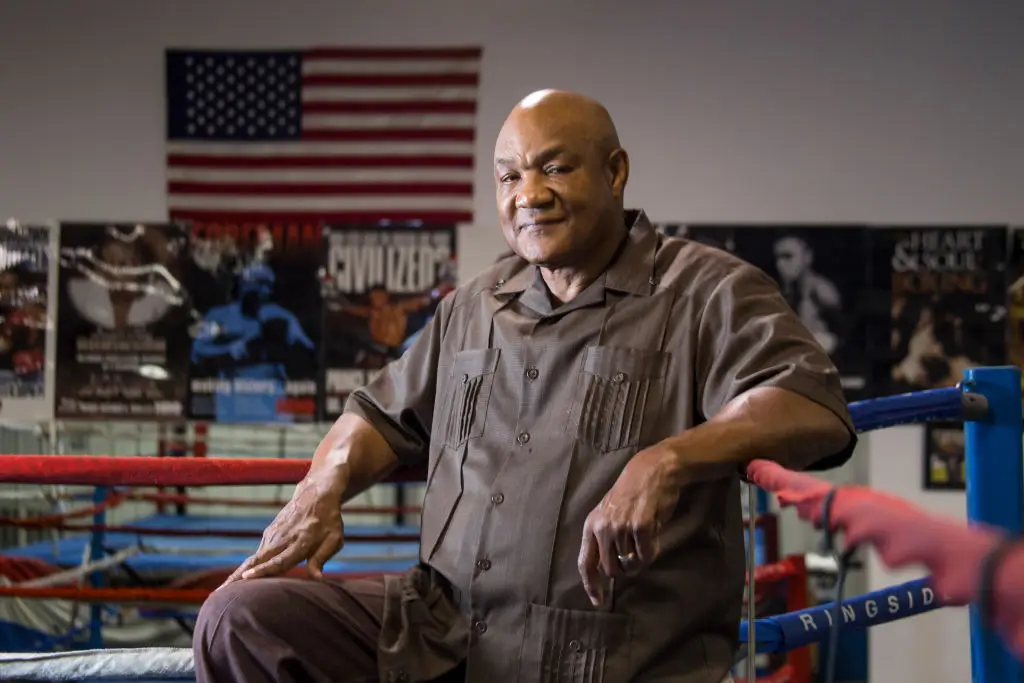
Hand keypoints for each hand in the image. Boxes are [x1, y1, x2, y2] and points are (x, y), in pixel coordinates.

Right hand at [220, 467, 346, 586]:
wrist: (317, 492)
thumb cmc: (329, 519)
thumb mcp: (334, 539)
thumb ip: (322, 558)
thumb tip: (318, 579)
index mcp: (300, 541)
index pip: (279, 559)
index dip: (263, 570)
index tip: (245, 577)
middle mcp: (282, 539)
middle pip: (257, 560)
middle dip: (238, 577)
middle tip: (220, 593)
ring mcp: (273, 535)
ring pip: (253, 558)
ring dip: (237, 574)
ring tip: (222, 592)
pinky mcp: (269, 533)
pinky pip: (256, 553)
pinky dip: (245, 566)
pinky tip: (235, 580)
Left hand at [578, 445, 681, 605]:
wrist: (652, 471)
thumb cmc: (631, 494)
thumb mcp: (609, 514)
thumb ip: (604, 539)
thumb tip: (607, 570)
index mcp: (591, 525)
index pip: (585, 563)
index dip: (591, 585)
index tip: (597, 602)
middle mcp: (602, 528)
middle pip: (611, 570)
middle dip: (624, 569)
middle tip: (635, 555)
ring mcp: (621, 528)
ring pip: (631, 564)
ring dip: (641, 558)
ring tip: (645, 537)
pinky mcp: (640, 527)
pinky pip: (647, 556)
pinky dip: (652, 551)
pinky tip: (653, 535)